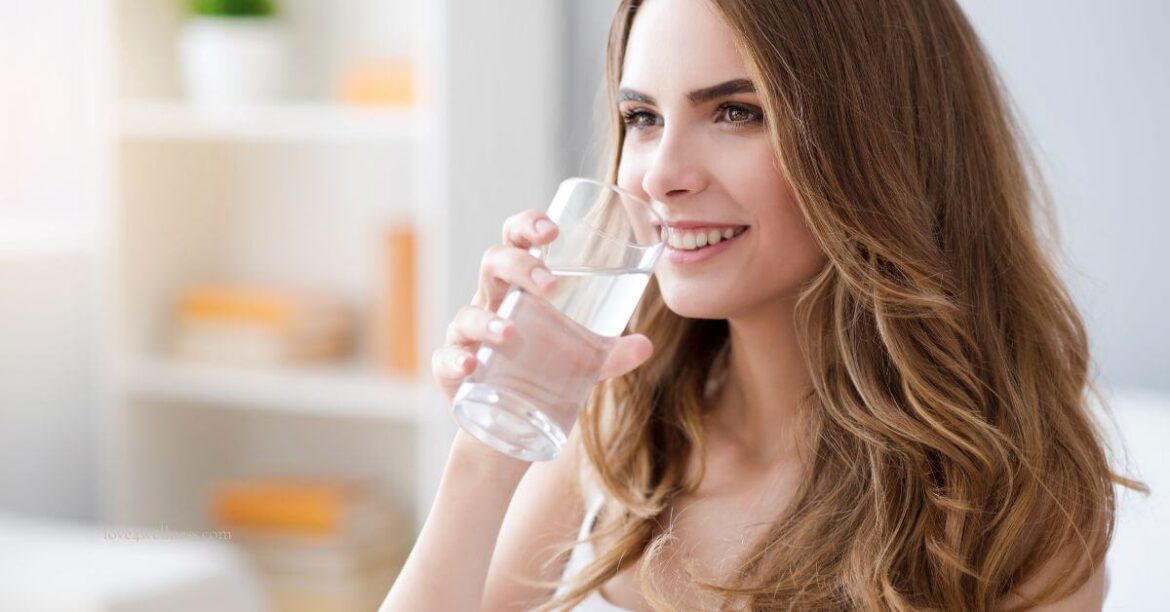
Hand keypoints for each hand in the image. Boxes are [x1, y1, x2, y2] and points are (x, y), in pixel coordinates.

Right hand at [431, 209, 655, 404]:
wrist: (509, 426)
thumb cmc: (543, 373)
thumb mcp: (581, 362)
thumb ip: (610, 354)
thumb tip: (645, 345)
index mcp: (519, 287)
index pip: (516, 240)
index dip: (528, 225)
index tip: (552, 229)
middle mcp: (490, 303)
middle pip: (492, 264)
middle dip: (518, 265)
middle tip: (550, 284)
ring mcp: (467, 336)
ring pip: (467, 313)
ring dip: (488, 319)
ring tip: (510, 334)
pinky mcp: (452, 371)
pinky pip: (445, 359)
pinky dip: (456, 359)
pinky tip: (471, 364)